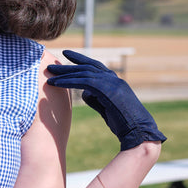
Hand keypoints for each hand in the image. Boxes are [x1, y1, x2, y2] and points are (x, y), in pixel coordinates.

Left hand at [47, 50, 165, 150]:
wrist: (138, 131)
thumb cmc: (123, 123)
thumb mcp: (106, 107)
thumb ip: (95, 98)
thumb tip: (84, 92)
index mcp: (114, 81)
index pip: (94, 66)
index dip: (80, 60)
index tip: (66, 56)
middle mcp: (114, 78)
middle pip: (87, 66)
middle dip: (68, 65)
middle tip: (51, 65)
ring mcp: (112, 82)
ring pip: (84, 72)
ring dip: (65, 73)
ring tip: (49, 73)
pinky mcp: (108, 89)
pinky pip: (84, 81)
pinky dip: (68, 81)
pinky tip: (57, 83)